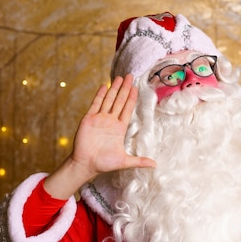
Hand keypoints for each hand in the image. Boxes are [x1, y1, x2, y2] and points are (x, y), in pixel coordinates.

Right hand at [45, 75, 155, 199]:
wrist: (85, 164)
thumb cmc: (103, 164)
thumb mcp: (124, 161)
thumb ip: (139, 161)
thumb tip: (155, 165)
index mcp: (119, 128)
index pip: (127, 109)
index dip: (132, 98)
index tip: (136, 88)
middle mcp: (110, 121)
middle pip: (119, 101)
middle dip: (125, 89)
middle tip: (130, 76)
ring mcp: (99, 119)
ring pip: (108, 100)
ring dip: (114, 89)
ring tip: (119, 77)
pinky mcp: (89, 119)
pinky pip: (95, 104)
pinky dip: (100, 95)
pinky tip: (104, 86)